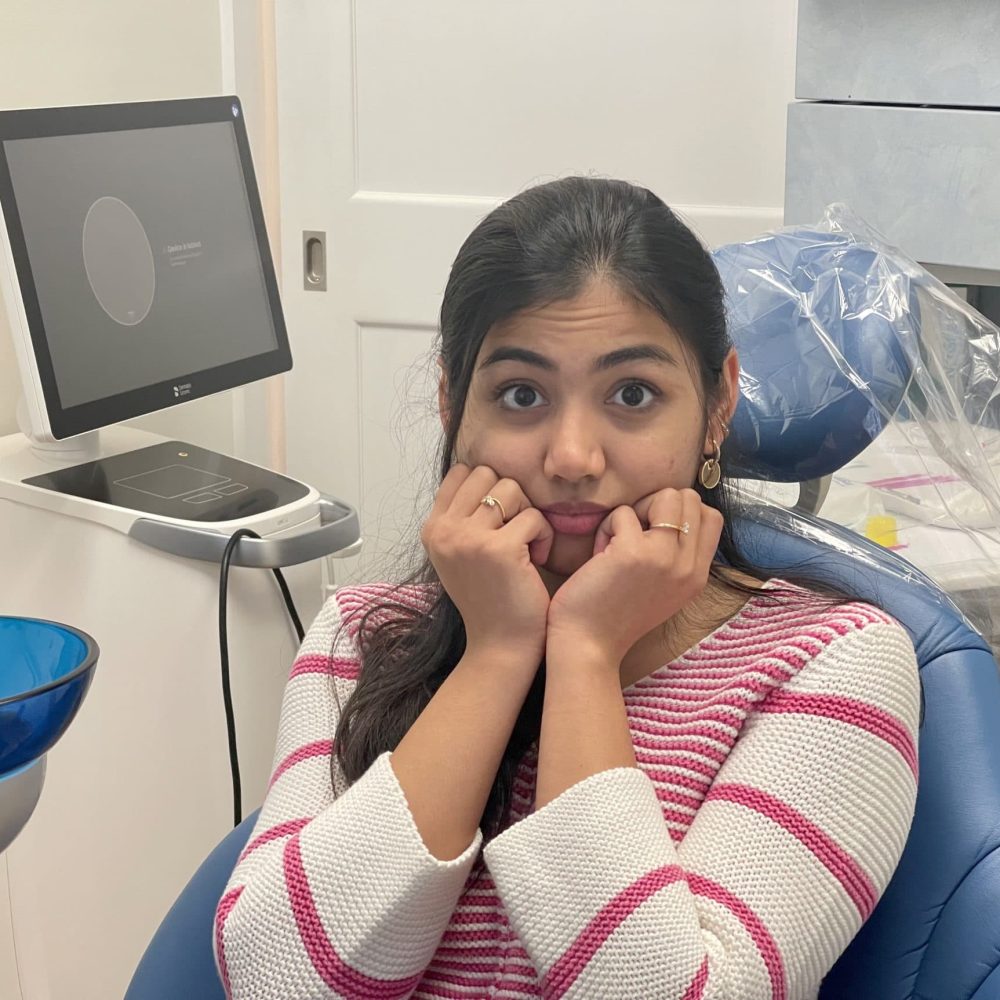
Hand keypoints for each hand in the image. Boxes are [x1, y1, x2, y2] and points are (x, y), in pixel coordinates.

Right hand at [421, 464, 554, 664]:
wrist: (499, 645)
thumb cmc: (489, 598)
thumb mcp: (459, 554)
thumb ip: (461, 517)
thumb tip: (480, 473)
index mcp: (432, 529)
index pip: (461, 472)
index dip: (488, 487)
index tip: (500, 518)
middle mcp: (444, 530)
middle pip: (487, 474)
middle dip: (510, 498)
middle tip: (516, 531)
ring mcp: (468, 539)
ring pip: (511, 489)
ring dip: (527, 514)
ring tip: (527, 545)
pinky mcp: (498, 549)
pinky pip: (534, 517)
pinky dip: (544, 536)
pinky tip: (538, 560)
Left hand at [545, 488, 722, 667]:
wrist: (588, 646)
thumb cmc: (615, 613)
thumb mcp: (662, 588)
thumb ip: (675, 556)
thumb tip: (669, 512)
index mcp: (697, 576)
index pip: (711, 517)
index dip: (679, 512)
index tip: (652, 533)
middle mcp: (688, 567)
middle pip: (689, 499)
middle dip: (655, 505)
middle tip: (632, 534)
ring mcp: (664, 559)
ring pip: (666, 495)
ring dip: (635, 511)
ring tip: (617, 542)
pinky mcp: (633, 553)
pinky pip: (623, 512)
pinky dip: (606, 527)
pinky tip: (599, 556)